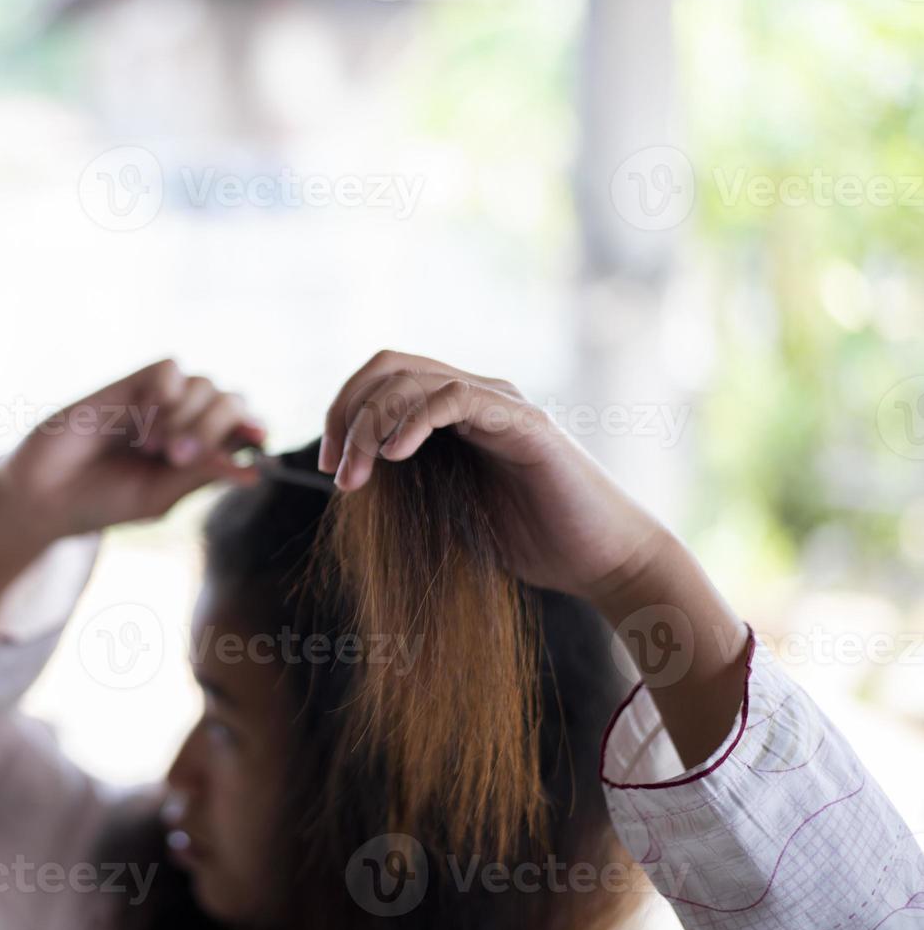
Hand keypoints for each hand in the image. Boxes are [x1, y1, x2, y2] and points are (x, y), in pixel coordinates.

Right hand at [0, 360, 262, 624]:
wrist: (47, 494)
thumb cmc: (104, 501)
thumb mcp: (160, 498)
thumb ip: (203, 477)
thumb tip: (256, 472)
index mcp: (201, 453)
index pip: (247, 429)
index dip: (255, 430)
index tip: (255, 442)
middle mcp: (186, 422)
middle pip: (232, 401)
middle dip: (214, 427)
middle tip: (178, 457)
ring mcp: (160, 402)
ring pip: (206, 383)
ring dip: (189, 416)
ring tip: (155, 446)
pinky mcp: (131, 384)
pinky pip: (170, 368)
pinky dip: (168, 390)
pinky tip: (144, 418)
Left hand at [320, 350, 666, 603]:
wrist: (601, 563)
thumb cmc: (529, 543)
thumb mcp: (445, 511)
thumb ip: (405, 486)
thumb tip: (348, 481)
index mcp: (454, 414)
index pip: (382, 379)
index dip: (342, 413)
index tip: (328, 467)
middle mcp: (476, 396)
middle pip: (388, 366)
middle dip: (346, 413)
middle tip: (337, 471)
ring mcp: (500, 404)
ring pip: (413, 379)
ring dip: (369, 426)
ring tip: (357, 476)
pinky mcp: (524, 423)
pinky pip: (455, 397)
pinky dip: (414, 419)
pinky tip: (396, 456)